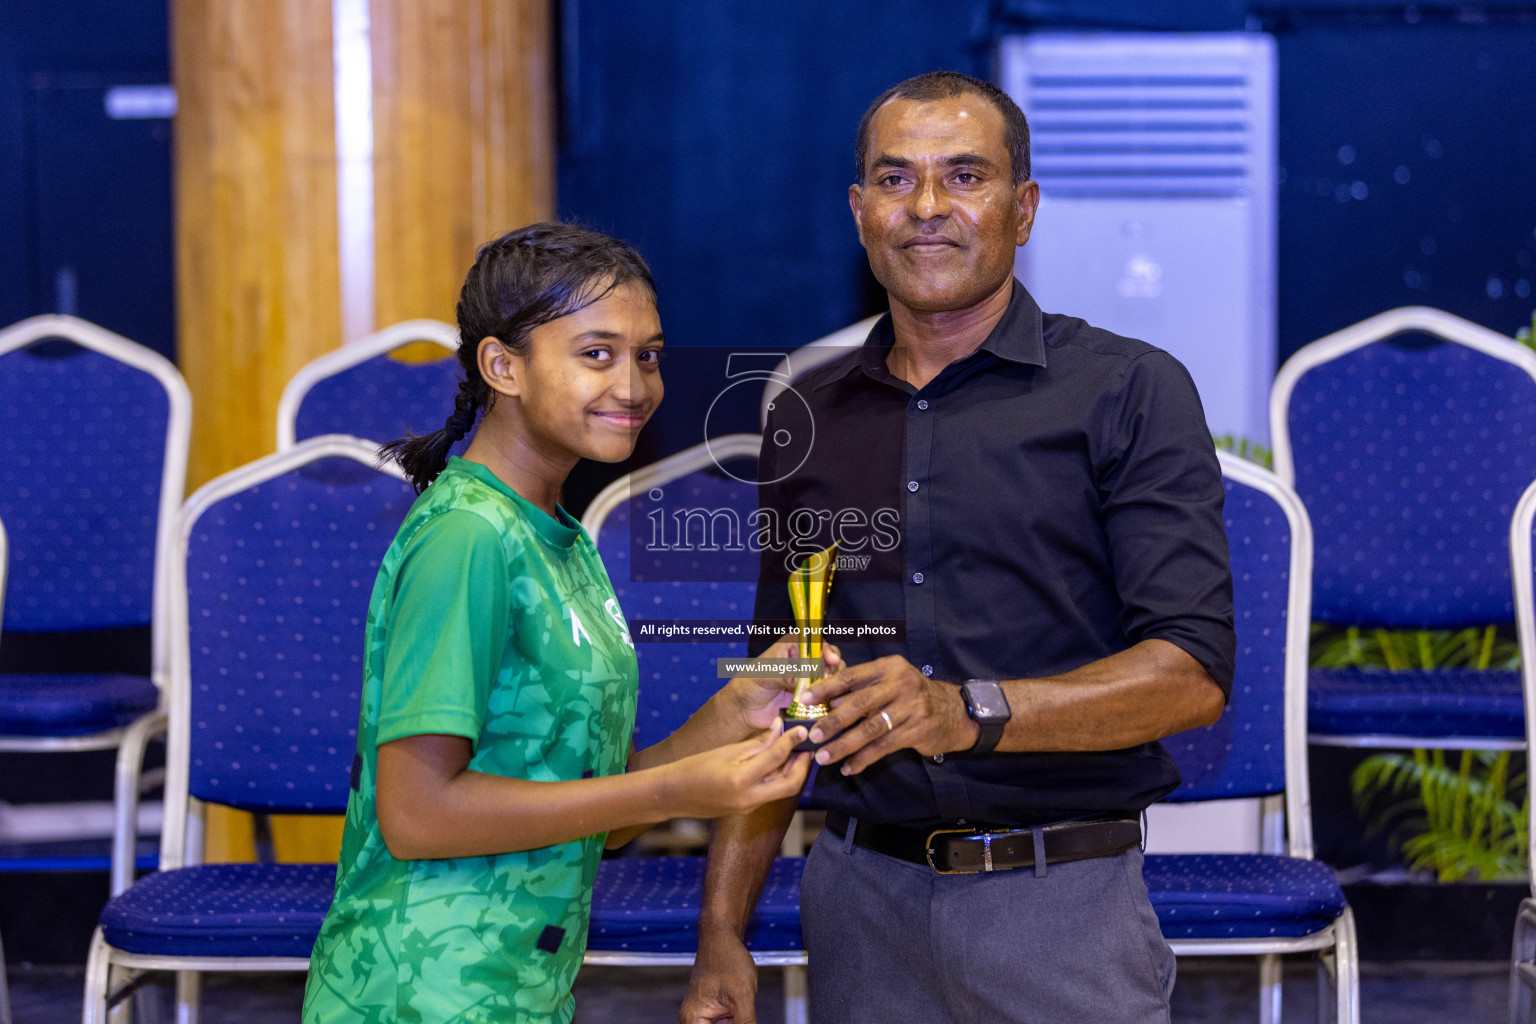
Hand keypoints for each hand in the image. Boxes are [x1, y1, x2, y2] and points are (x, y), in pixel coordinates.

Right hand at [660, 720, 812, 818]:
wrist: (673, 795)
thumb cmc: (694, 768)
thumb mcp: (726, 751)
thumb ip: (756, 743)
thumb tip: (779, 729)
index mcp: (741, 779)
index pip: (776, 758)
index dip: (791, 741)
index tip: (801, 730)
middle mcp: (749, 798)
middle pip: (791, 784)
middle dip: (803, 765)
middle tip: (806, 747)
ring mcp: (748, 807)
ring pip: (782, 791)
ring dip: (793, 773)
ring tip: (795, 752)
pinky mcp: (746, 810)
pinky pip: (770, 794)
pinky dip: (778, 779)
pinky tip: (777, 765)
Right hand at [680, 927, 758, 1023]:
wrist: (723, 936)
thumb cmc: (727, 958)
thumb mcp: (742, 996)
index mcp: (692, 1020)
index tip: (741, 1020)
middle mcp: (693, 1020)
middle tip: (744, 1014)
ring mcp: (704, 1016)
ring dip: (738, 1022)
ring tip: (742, 1004)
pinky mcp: (714, 1011)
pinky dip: (738, 1022)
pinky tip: (746, 1014)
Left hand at [727, 635, 842, 730]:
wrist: (745, 710)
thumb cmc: (750, 685)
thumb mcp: (767, 675)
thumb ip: (787, 674)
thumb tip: (809, 678)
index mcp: (793, 645)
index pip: (817, 642)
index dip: (827, 650)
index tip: (831, 660)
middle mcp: (805, 660)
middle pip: (830, 659)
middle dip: (833, 669)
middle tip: (828, 680)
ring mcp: (811, 679)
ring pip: (832, 679)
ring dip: (833, 685)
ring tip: (826, 694)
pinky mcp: (812, 698)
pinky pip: (827, 697)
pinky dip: (830, 700)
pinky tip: (828, 705)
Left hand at [800, 655, 979, 774]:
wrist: (954, 711)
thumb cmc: (913, 695)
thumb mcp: (891, 682)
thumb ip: (863, 688)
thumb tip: (828, 702)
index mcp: (888, 667)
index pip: (852, 677)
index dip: (826, 688)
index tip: (805, 699)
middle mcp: (900, 684)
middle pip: (859, 703)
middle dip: (833, 721)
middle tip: (813, 735)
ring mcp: (911, 707)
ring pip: (870, 729)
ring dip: (844, 745)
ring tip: (825, 757)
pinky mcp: (917, 730)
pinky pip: (884, 747)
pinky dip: (864, 759)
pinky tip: (849, 768)